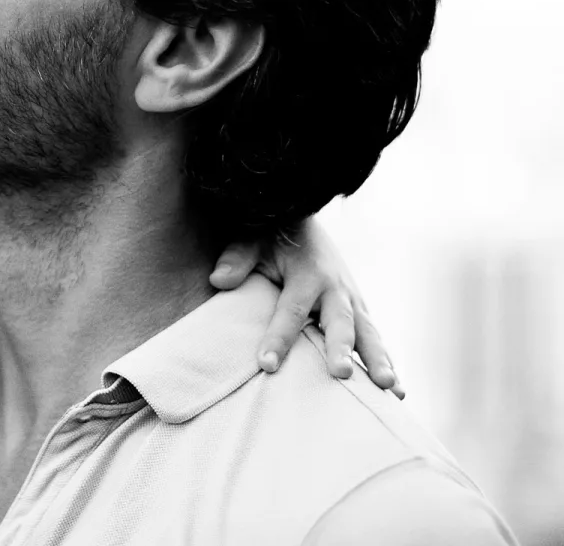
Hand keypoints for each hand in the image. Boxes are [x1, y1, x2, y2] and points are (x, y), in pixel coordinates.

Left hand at [209, 219, 403, 397]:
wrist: (303, 223)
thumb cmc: (271, 238)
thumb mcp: (250, 241)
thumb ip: (236, 259)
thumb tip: (219, 280)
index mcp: (306, 273)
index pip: (290, 309)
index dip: (278, 337)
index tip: (266, 365)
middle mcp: (335, 288)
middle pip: (340, 322)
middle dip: (341, 349)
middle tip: (341, 374)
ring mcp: (352, 300)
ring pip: (369, 333)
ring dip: (379, 360)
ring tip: (389, 389)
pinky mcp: (360, 310)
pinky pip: (375, 338)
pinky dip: (387, 362)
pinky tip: (397, 392)